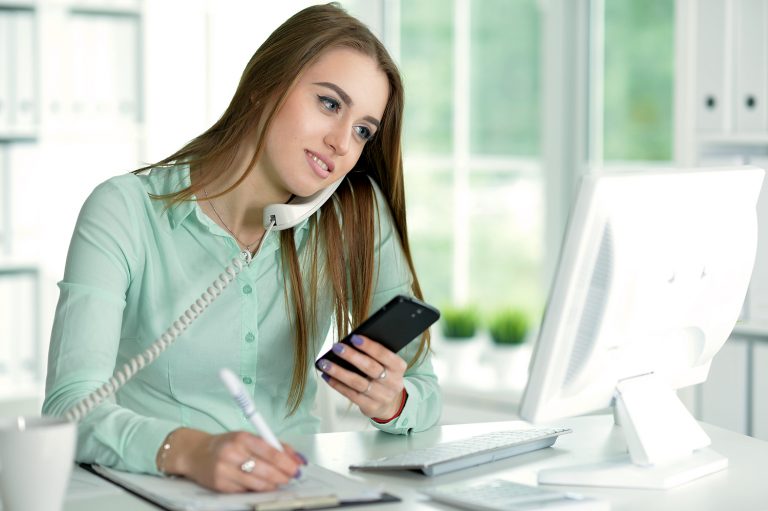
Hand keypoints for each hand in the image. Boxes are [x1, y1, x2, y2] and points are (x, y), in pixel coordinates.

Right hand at [158, 428, 305, 492]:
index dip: (287, 462)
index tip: (297, 467)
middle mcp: (232, 453)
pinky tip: (260, 485)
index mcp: (242, 437)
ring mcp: (224, 471)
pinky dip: (257, 489)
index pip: (271, 452)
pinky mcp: (220, 485)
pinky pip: (246, 491)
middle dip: (283, 476)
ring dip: (272, 485)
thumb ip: (273, 445)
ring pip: (257, 484)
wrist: (196, 454)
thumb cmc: (226, 444)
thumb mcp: (248, 437)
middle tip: (291, 477)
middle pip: (266, 470)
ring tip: (278, 481)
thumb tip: (296, 458)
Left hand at [317, 335, 406, 419]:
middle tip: (337, 347)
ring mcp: (382, 397)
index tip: (354, 338)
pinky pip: (351, 394)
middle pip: (370, 368)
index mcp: (398, 368)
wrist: (390, 403)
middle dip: (352, 356)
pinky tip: (327, 376)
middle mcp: (392, 383)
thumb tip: (351, 342)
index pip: (384, 355)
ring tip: (325, 363)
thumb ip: (375, 355)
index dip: (369, 346)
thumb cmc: (384, 376)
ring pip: (357, 382)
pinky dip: (337, 384)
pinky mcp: (370, 407)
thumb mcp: (387, 365)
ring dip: (339, 371)